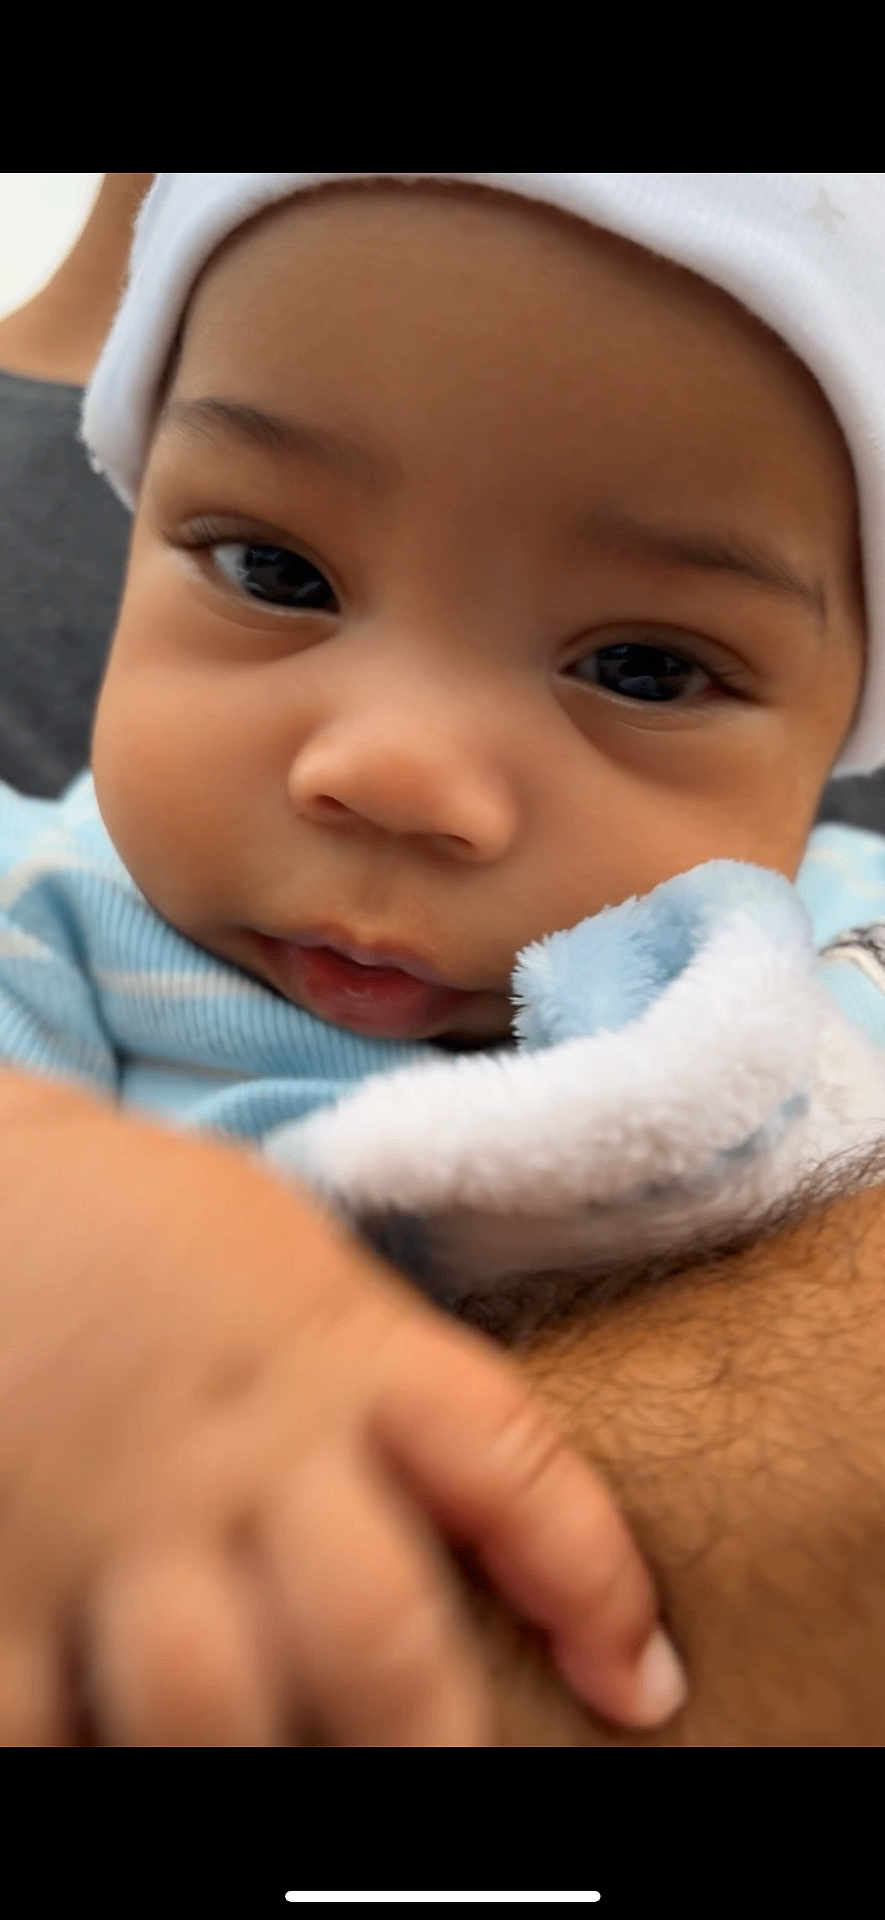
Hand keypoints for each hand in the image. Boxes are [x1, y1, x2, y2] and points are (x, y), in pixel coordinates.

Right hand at [0, 1071, 685, 1745]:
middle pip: (374, 1634)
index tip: (639, 1684)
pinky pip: (50, 1722)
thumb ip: (387, 1377)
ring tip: (291, 1784)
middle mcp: (241, 1447)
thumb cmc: (162, 1229)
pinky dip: (90, 1759)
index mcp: (337, 1353)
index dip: (596, 1583)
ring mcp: (116, 1518)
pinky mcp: (4, 1572)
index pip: (510, 1466)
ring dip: (261, 1772)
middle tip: (453, 1778)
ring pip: (211, 1708)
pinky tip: (121, 1752)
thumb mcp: (305, 1268)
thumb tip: (489, 1513)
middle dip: (430, 1737)